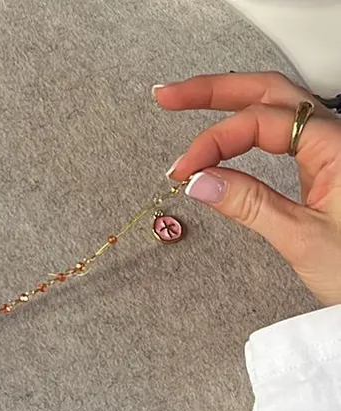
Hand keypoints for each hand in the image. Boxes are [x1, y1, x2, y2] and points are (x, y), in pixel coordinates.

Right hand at [155, 72, 340, 305]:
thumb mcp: (304, 239)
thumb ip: (250, 205)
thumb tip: (200, 180)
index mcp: (338, 147)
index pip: (258, 123)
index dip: (213, 141)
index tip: (184, 169)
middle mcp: (337, 138)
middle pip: (269, 91)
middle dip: (214, 90)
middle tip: (169, 96)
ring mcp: (333, 148)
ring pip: (277, 104)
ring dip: (230, 99)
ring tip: (186, 101)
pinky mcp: (328, 165)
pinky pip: (284, 129)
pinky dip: (248, 124)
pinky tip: (227, 132)